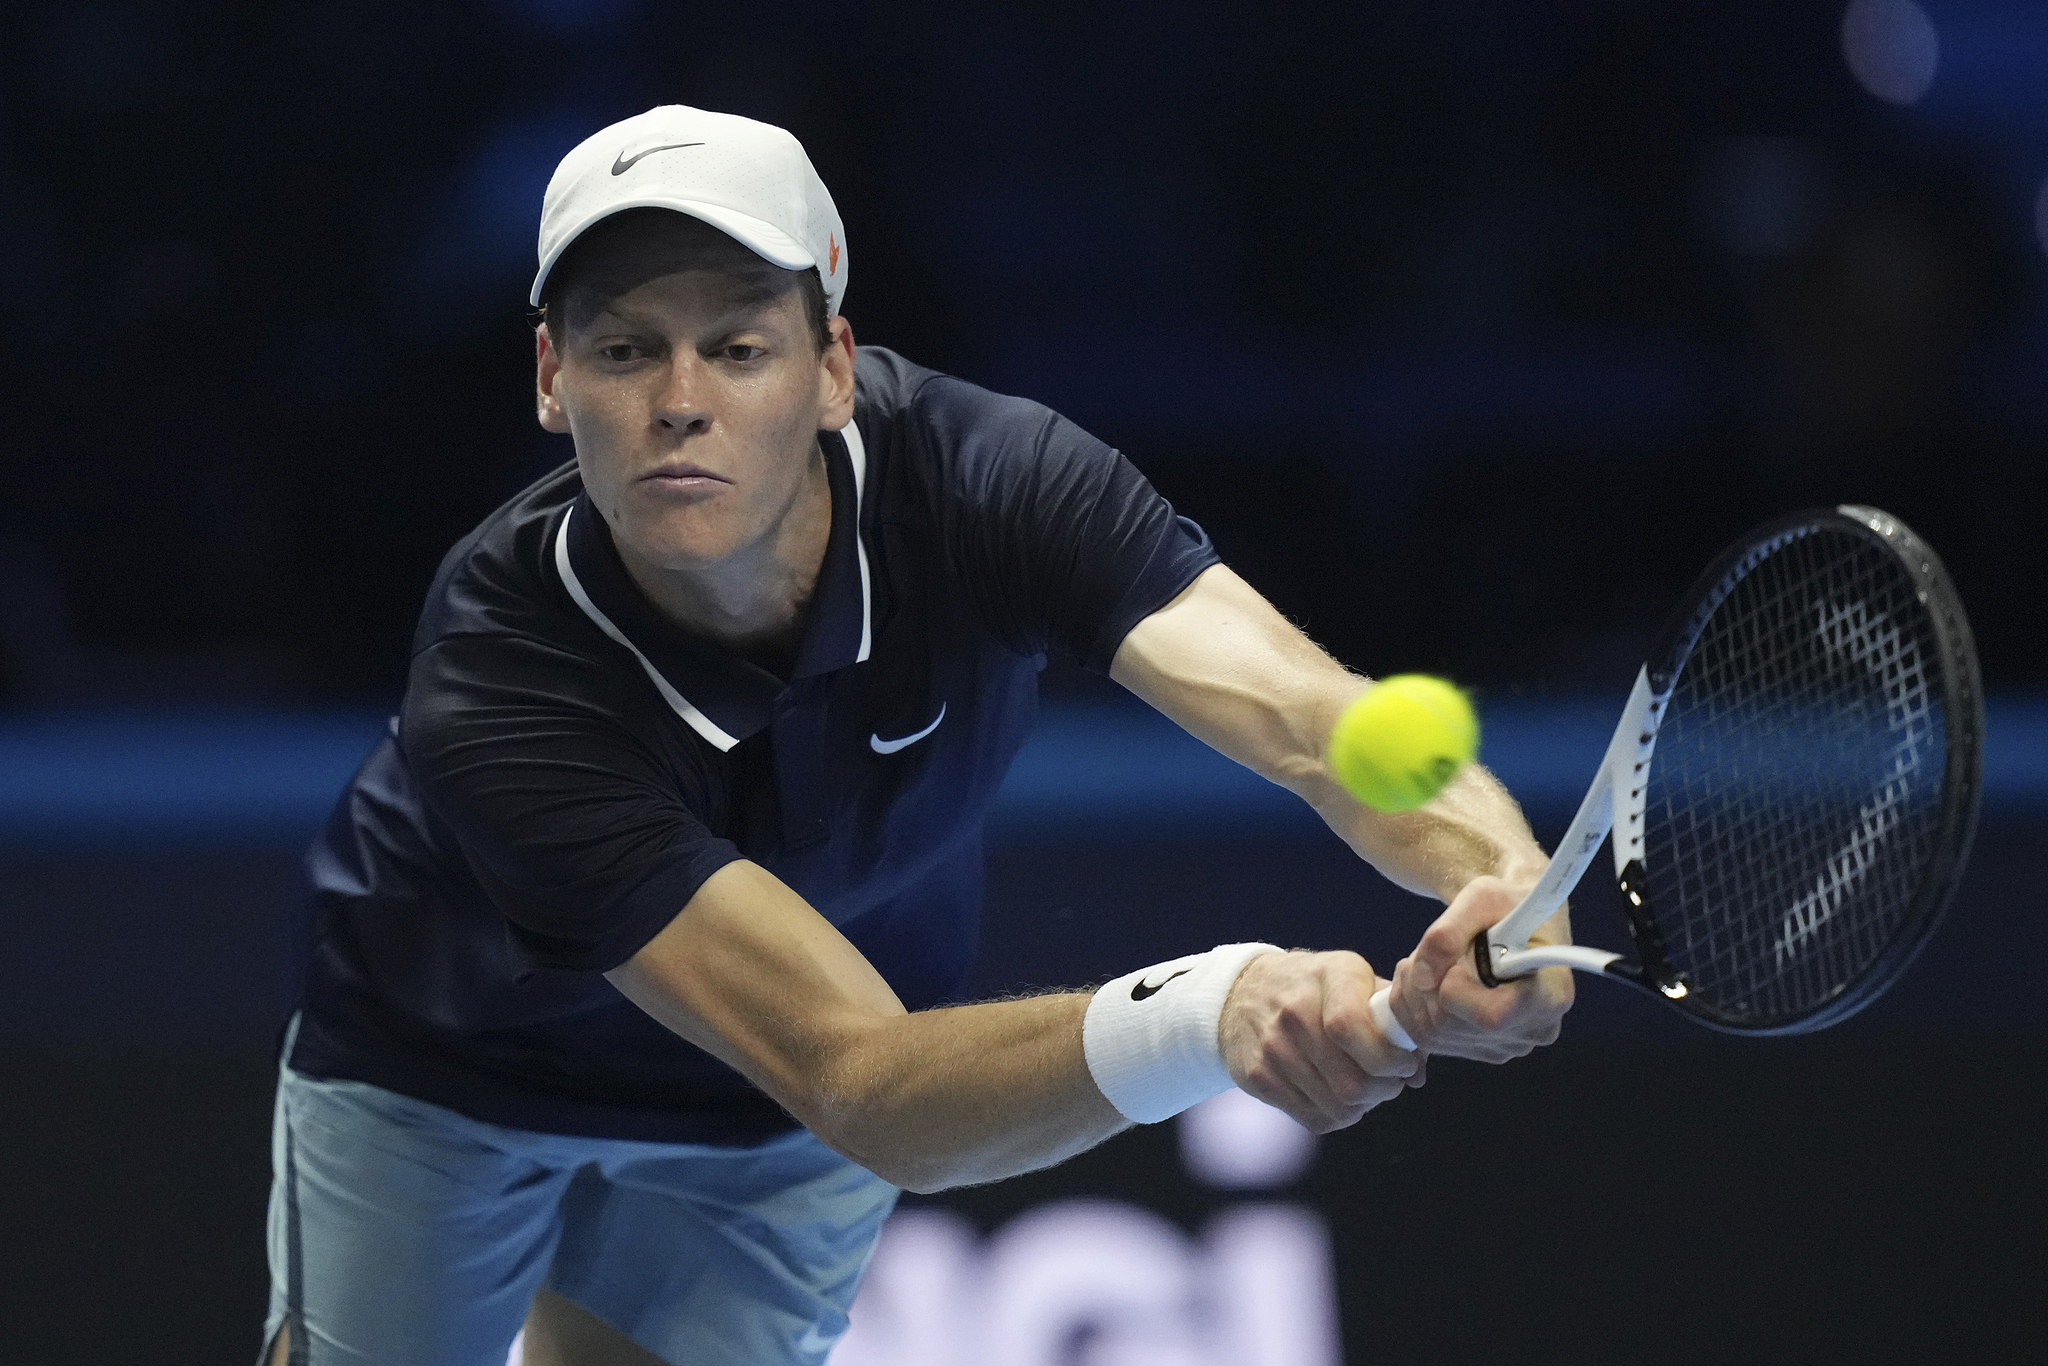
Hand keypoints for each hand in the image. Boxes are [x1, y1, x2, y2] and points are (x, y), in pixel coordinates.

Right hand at [1217, 950, 1425, 1132]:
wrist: (1243, 991)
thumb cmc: (1316, 988)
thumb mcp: (1354, 979)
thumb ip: (1393, 1018)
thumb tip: (1418, 1071)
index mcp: (1329, 977)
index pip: (1352, 1028)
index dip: (1389, 1059)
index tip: (1405, 1064)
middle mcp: (1294, 1011)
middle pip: (1351, 1082)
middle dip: (1385, 1090)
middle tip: (1390, 1082)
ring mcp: (1272, 1048)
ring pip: (1337, 1107)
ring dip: (1363, 1106)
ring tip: (1366, 1087)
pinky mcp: (1258, 1078)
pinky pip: (1315, 1118)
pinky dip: (1338, 1115)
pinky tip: (1338, 1094)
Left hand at [1385, 876, 1573, 1062]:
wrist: (1518, 920)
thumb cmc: (1507, 904)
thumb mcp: (1481, 898)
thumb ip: (1446, 933)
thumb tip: (1420, 978)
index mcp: (1551, 994)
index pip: (1490, 1016)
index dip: (1454, 988)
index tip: (1459, 957)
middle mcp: (1534, 1030)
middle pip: (1450, 1027)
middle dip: (1425, 984)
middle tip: (1433, 950)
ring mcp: (1507, 1045)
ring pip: (1432, 1035)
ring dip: (1413, 992)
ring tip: (1430, 959)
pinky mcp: (1481, 1049)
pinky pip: (1427, 1039)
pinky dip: (1412, 1006)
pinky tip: (1427, 978)